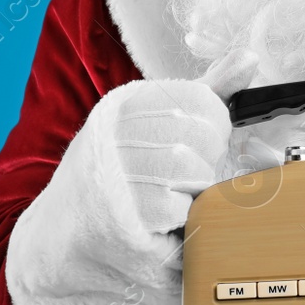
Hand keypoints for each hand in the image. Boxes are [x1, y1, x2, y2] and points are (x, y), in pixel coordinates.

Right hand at [4, 48, 261, 304]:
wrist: (55, 246)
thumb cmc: (114, 185)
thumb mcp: (152, 129)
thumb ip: (202, 96)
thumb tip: (248, 59)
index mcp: (125, 105)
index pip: (202, 100)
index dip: (214, 132)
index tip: (200, 149)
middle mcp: (113, 132)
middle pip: (201, 140)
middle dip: (205, 169)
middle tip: (184, 186)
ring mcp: (112, 174)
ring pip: (193, 175)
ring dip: (193, 198)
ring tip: (169, 206)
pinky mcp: (118, 219)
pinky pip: (178, 212)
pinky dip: (179, 225)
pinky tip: (158, 226)